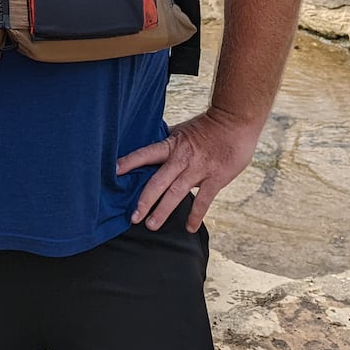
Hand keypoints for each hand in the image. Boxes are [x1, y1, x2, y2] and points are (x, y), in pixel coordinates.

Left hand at [115, 108, 264, 232]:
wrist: (235, 121)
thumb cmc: (209, 125)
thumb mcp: (183, 130)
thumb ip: (170, 142)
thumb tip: (154, 145)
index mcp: (172, 145)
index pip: (145, 154)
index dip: (129, 162)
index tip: (113, 172)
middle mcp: (182, 159)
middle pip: (158, 182)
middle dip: (144, 201)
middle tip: (133, 217)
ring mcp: (198, 170)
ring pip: (176, 194)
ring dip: (163, 211)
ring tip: (151, 225)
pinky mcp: (215, 179)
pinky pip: (203, 201)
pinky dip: (195, 215)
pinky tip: (189, 228)